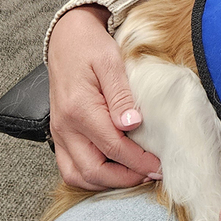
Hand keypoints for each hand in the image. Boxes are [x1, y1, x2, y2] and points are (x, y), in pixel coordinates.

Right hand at [47, 5, 162, 189]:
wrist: (66, 37)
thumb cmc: (91, 47)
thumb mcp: (111, 61)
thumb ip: (121, 94)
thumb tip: (132, 124)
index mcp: (80, 109)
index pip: (113, 147)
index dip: (138, 162)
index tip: (160, 167)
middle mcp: (65, 126)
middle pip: (92, 170)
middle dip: (124, 178)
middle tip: (151, 175)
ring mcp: (60, 132)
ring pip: (77, 175)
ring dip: (106, 182)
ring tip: (135, 176)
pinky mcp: (60, 133)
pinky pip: (70, 166)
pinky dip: (92, 175)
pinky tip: (114, 169)